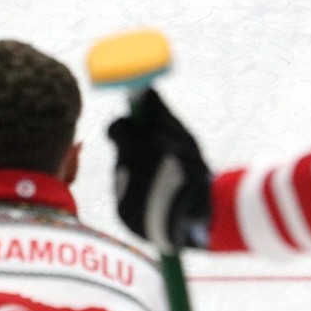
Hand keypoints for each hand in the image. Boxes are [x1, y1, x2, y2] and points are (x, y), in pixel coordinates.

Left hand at [107, 89, 211, 251]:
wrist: (193, 220)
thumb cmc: (192, 172)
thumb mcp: (183, 138)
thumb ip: (160, 114)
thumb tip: (146, 90)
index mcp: (134, 147)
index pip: (116, 127)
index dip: (130, 127)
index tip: (143, 129)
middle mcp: (120, 169)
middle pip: (122, 154)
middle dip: (137, 153)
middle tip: (161, 158)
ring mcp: (120, 193)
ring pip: (125, 176)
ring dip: (141, 175)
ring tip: (168, 183)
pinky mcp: (123, 215)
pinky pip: (128, 198)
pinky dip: (141, 196)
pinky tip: (163, 200)